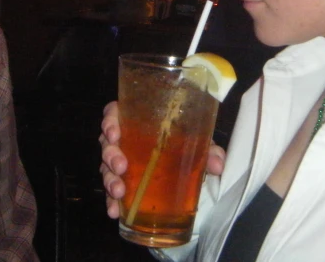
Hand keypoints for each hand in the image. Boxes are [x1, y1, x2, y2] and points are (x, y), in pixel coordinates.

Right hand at [99, 100, 225, 218]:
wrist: (188, 171)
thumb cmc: (187, 146)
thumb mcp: (198, 144)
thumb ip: (209, 151)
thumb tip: (218, 164)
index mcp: (139, 121)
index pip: (114, 113)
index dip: (109, 121)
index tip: (114, 133)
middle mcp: (126, 140)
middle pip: (107, 142)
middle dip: (111, 155)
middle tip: (121, 166)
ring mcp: (122, 163)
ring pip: (106, 168)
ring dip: (110, 180)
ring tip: (119, 192)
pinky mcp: (123, 185)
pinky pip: (112, 192)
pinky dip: (112, 202)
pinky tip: (115, 211)